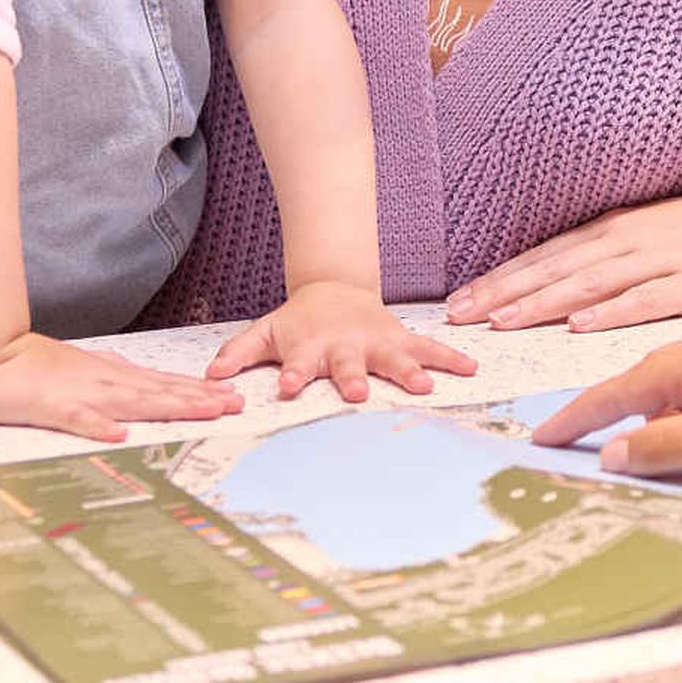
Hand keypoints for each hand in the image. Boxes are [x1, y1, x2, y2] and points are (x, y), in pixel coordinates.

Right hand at [0, 334, 241, 442]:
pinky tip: (118, 434)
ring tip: (204, 412)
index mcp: (112, 377)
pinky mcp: (51, 407)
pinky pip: (78, 419)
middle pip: (161, 392)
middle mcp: (105, 382)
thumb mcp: (82, 368)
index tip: (231, 396)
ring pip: (133, 401)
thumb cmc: (34, 366)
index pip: (164, 384)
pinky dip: (98, 426)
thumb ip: (111, 374)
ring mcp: (81, 393)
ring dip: (170, 406)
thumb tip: (139, 376)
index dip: (199, 391)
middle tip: (237, 404)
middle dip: (200, 399)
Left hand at [206, 279, 479, 401]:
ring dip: (408, 372)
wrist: (335, 290)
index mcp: (310, 347)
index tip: (287, 387)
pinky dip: (450, 358)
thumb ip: (239, 353)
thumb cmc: (298, 322)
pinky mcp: (401, 340)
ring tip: (423, 387)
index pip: (299, 364)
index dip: (293, 375)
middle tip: (357, 392)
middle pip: (348, 364)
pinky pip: (429, 349)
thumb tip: (211, 375)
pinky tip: (470, 370)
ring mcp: (376, 343)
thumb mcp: (265, 332)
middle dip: (353, 377)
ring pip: (394, 358)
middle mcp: (346, 346)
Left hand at [445, 168, 681, 333]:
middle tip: (460, 316)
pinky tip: (582, 324)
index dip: (501, 277)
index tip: (460, 299)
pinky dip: (611, 311)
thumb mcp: (650, 233)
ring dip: (543, 302)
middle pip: (556, 269)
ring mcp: (660, 262)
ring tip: (504, 322)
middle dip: (504, 293)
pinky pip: (646, 300)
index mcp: (615, 230)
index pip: (545, 255)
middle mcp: (628, 241)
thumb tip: (561, 284)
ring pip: (589, 283)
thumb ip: (608, 256)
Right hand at [530, 333, 681, 486]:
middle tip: (568, 442)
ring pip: (680, 394)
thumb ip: (663, 448)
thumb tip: (611, 454)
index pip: (622, 388)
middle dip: (606, 412)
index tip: (542, 437)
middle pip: (647, 383)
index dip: (580, 416)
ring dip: (647, 420)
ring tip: (622, 450)